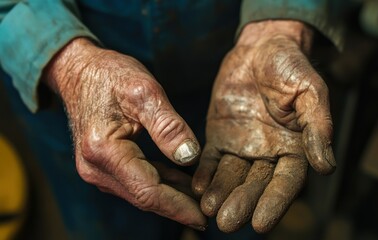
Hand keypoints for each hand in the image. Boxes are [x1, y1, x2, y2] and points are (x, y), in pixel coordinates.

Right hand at [43, 38, 205, 229]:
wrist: (78, 70)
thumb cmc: (110, 75)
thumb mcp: (144, 91)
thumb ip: (168, 125)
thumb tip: (189, 157)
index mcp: (104, 150)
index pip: (148, 191)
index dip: (178, 207)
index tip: (202, 217)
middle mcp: (95, 167)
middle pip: (143, 198)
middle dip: (177, 208)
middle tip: (207, 213)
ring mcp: (96, 169)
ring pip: (140, 193)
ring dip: (170, 198)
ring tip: (199, 200)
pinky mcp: (103, 165)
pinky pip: (135, 181)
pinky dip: (159, 184)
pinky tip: (180, 183)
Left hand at [192, 21, 335, 232]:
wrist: (261, 47)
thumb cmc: (292, 66)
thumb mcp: (312, 92)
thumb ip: (318, 127)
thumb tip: (326, 166)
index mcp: (294, 147)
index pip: (286, 182)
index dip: (275, 203)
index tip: (262, 224)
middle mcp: (267, 152)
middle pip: (255, 184)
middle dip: (242, 203)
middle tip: (228, 222)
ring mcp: (242, 145)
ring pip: (232, 174)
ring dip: (221, 192)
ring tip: (209, 209)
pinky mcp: (220, 135)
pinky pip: (211, 158)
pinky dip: (205, 172)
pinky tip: (198, 187)